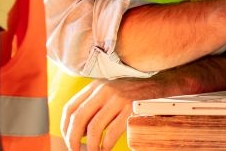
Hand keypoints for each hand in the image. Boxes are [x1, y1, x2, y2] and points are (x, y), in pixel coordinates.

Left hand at [62, 77, 177, 150]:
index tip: (67, 139)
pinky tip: (106, 149)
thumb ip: (94, 103)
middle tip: (75, 150)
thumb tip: (80, 131)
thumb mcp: (110, 90)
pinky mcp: (130, 108)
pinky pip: (111, 132)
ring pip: (93, 128)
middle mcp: (104, 90)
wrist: (160, 81)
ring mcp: (117, 99)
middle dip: (72, 139)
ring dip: (90, 145)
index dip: (64, 126)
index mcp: (95, 85)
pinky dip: (106, 145)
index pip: (70, 107)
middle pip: (78, 118)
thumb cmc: (134, 90)